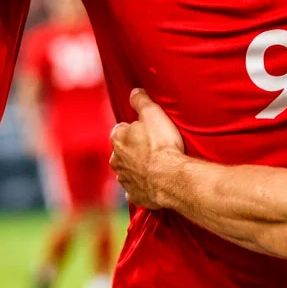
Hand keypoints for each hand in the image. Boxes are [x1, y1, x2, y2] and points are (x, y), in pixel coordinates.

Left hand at [109, 89, 185, 209]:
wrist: (171, 177)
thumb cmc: (162, 144)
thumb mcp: (153, 113)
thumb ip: (141, 100)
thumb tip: (134, 92)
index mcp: (117, 138)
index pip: (122, 129)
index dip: (136, 128)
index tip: (149, 130)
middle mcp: (115, 160)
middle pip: (124, 151)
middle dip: (135, 149)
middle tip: (155, 147)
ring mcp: (124, 179)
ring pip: (128, 170)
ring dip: (139, 168)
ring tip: (158, 165)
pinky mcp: (135, 195)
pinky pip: (136, 190)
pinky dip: (143, 186)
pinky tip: (154, 183)